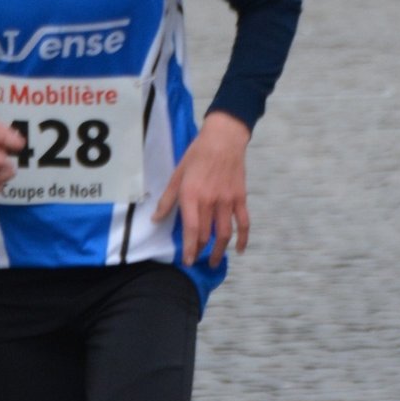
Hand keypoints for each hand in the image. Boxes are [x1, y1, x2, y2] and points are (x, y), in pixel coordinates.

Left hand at [156, 110, 249, 268]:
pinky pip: (244, 222)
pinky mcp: (240, 198)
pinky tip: (241, 250)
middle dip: (201, 250)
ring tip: (215, 261)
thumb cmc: (196, 154)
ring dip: (220, 250)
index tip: (188, 261)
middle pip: (207, 234)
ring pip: (225, 233)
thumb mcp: (177, 174)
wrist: (223, 139)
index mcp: (192, 196)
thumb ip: (167, 199)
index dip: (190, 248)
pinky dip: (244, 238)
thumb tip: (155, 219)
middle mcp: (210, 201)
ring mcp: (227, 201)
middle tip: (197, 260)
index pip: (192, 230)